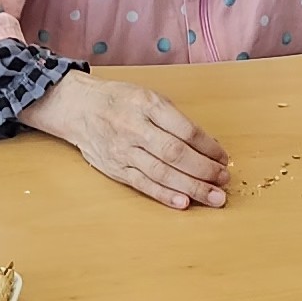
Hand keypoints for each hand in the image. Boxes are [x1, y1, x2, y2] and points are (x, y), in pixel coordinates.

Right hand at [22, 69, 229, 209]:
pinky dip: (165, 195)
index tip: (223, 157)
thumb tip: (208, 146)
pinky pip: (143, 184)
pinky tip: (184, 203)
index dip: (208, 147)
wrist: (78, 108)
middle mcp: (135, 128)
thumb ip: (175, 120)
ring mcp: (124, 151)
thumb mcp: (148, 97)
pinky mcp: (116, 169)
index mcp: (147, 105)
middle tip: (224, 181)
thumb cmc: (119, 101)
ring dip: (191, 187)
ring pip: (162, 173)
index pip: (184, 129)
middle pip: (175, 154)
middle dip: (204, 170)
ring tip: (214, 197)